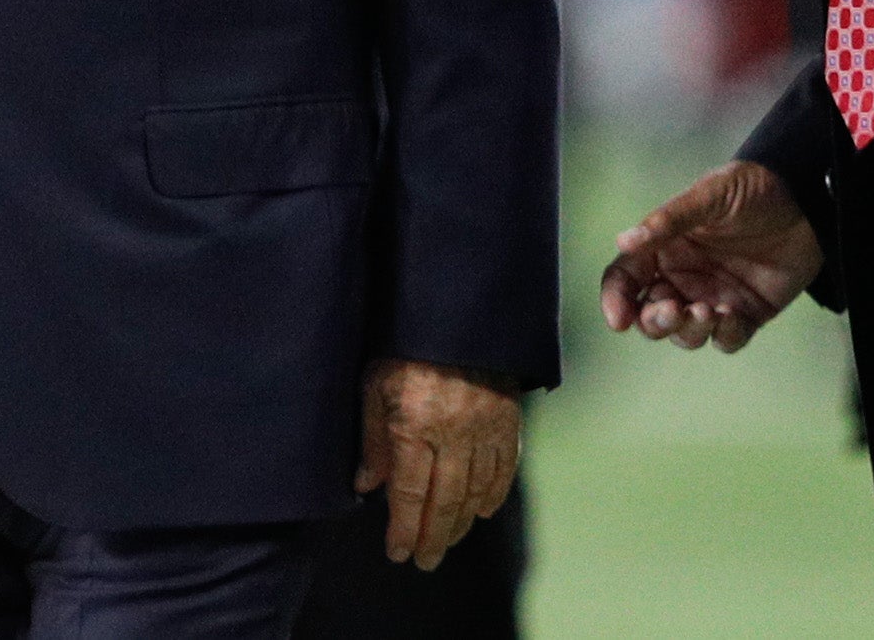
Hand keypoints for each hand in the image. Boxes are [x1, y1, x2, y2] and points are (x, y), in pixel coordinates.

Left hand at [356, 358, 520, 570]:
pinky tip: (482, 511)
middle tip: (425, 562)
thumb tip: (366, 487)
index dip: (402, 529)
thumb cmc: (403, 347)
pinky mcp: (507, 418)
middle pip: (444, 501)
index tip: (397, 554)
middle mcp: (453, 432)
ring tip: (448, 542)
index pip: (408, 493)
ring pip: (475, 490)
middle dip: (432, 537)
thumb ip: (373, 439)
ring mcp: (485, 427)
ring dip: (461, 522)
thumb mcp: (374, 386)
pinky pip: (503, 467)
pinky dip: (494, 494)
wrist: (453, 310)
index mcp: (415, 425)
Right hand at [600, 160, 822, 351]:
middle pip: (650, 315)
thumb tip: (623, 240)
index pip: (626, 278)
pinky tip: (731, 315)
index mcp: (664, 247)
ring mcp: (713, 297)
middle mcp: (683, 277)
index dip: (615, 300)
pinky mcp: (746, 313)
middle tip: (673, 309)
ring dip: (689, 330)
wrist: (808, 200)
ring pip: (685, 333)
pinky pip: (727, 338)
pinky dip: (724, 334)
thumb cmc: (753, 188)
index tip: (619, 319)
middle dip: (655, 321)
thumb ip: (669, 220)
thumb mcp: (711, 196)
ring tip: (708, 311)